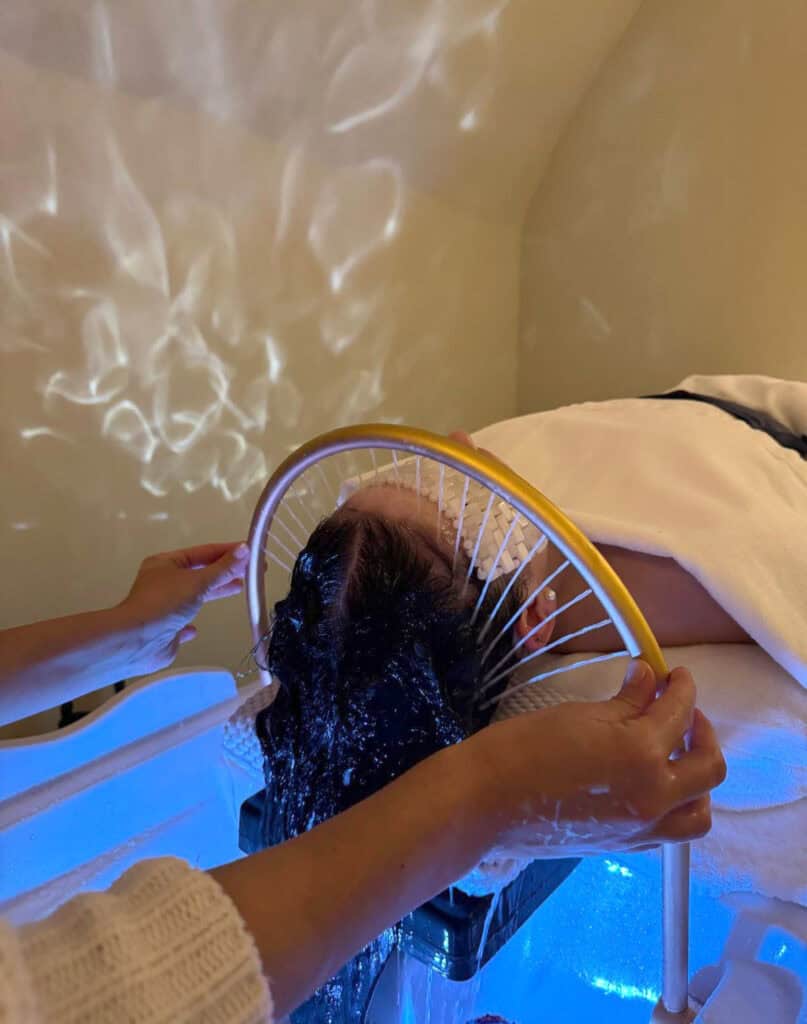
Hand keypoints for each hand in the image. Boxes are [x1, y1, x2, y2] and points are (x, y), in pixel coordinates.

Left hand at [118, 542, 250, 675]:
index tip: (250, 552)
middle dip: (224, 571)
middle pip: (200, 572)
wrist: (137, 641)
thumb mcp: (198, 582)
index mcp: (166, 563)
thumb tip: (244, 550)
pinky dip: (190, 623)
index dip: (228, 552)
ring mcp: (162, 606)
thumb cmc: (164, 603)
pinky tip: (196, 628)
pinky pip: (181, 622)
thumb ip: (223, 568)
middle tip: (250, 570)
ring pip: (193, 595)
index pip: (203, 552)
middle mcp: (163, 582)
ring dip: (213, 592)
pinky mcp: (164, 629)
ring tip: (237, 588)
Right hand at [469, 660, 725, 856]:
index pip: (680, 712)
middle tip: (681, 710)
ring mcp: (643, 827)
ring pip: (699, 811)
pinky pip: (671, 830)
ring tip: (675, 754)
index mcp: (643, 753)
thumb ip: (627, 701)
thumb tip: (649, 679)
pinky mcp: (626, 846)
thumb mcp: (581, 713)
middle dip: (702, 731)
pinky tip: (651, 782)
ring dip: (697, 779)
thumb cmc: (526, 748)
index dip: (682, 686)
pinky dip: (674, 805)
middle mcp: (654, 795)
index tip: (674, 673)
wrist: (487, 801)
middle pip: (708, 766)